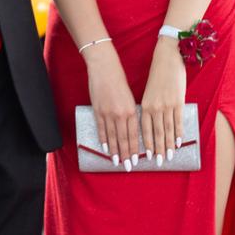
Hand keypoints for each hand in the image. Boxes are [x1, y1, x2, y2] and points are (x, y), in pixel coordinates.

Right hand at [84, 43, 138, 169]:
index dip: (135, 149)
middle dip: (126, 155)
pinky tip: (105, 149)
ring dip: (114, 151)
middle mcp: (121, 114)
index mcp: (132, 110)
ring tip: (116, 162)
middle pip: (124, 139)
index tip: (136, 161)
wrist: (105, 68)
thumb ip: (130, 113)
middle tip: (128, 167)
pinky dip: (103, 140)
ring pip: (112, 137)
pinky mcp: (98, 110)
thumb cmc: (119, 81)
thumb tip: (131, 128)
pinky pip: (101, 129)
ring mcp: (108, 113)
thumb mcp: (129, 97)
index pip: (134, 135)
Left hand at [140, 38, 186, 166]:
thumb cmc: (157, 74)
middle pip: (156, 133)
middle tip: (159, 163)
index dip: (146, 144)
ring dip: (168, 145)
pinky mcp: (178, 101)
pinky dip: (178, 133)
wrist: (168, 58)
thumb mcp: (149, 92)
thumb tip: (152, 124)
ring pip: (167, 130)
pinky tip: (178, 142)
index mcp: (145, 105)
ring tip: (169, 156)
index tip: (147, 156)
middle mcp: (155, 107)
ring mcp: (167, 105)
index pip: (144, 129)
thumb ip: (150, 107)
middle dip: (158, 149)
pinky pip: (178, 121)